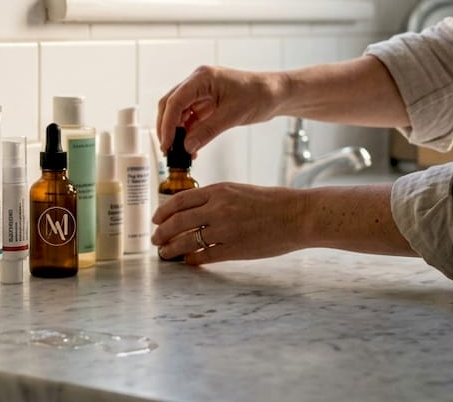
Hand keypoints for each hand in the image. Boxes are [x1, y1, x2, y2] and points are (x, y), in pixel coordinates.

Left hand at [151, 182, 305, 264]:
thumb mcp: (239, 191)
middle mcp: (217, 209)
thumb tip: (194, 210)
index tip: (156, 219)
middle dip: (162, 233)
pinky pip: (205, 256)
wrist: (297, 215)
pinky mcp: (234, 250)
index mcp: (219, 191)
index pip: (180, 200)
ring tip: (164, 254)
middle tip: (155, 240)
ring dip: (171, 249)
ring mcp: (225, 230)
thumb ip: (217, 198)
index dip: (163, 212)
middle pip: (177, 222)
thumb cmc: (273, 202)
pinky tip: (188, 262)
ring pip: (186, 241)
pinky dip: (192, 259)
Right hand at [155, 65, 281, 152]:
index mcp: (202, 78)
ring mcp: (201, 92)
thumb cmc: (259, 95)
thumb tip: (187, 147)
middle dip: (167, 128)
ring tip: (180, 153)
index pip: (175, 101)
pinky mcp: (207, 103)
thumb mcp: (232, 115)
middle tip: (169, 150)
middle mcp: (198, 82)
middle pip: (171, 105)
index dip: (167, 124)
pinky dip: (189, 133)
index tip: (167, 144)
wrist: (276, 93)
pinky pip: (191, 118)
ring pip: (179, 113)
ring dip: (178, 132)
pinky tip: (191, 148)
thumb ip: (207, 131)